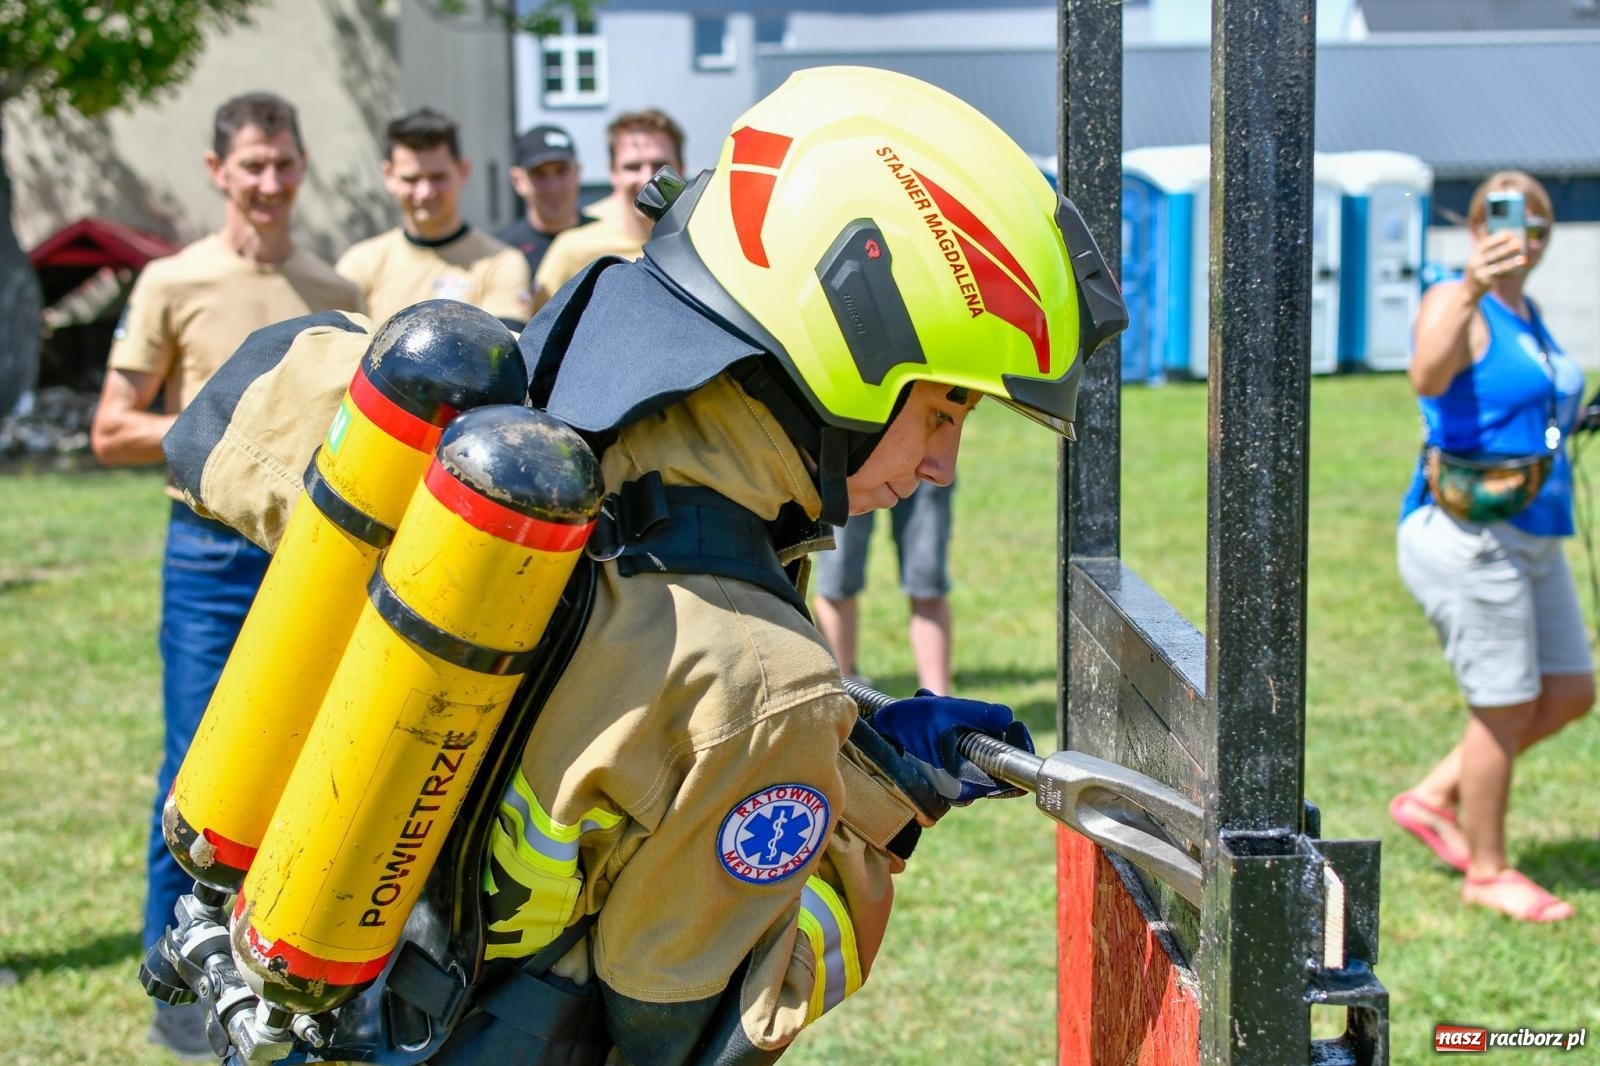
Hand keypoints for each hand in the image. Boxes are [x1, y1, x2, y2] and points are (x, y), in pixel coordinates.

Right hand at [871, 691, 1032, 804]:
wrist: (868, 740)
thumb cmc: (902, 729)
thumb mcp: (941, 712)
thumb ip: (977, 713)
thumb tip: (1007, 716)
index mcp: (966, 783)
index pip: (1010, 775)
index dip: (1017, 745)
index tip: (1013, 723)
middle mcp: (962, 790)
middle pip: (995, 761)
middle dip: (989, 731)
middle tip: (977, 711)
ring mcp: (953, 785)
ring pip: (979, 756)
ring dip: (971, 730)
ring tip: (946, 709)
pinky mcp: (944, 776)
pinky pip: (963, 755)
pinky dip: (958, 734)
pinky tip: (938, 716)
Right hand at [1464, 231, 1526, 294]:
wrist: (1468, 289)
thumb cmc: (1481, 268)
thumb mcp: (1481, 256)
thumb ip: (1493, 248)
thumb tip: (1512, 240)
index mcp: (1476, 253)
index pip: (1487, 244)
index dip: (1498, 239)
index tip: (1509, 234)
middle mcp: (1476, 262)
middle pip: (1494, 255)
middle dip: (1507, 249)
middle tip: (1519, 243)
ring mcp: (1479, 273)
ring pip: (1498, 268)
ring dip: (1511, 263)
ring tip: (1523, 259)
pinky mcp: (1484, 283)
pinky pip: (1499, 277)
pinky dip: (1510, 273)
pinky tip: (1518, 270)